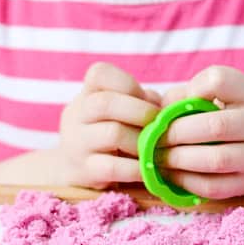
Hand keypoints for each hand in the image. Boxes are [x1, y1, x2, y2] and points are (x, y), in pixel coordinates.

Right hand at [56, 63, 160, 188]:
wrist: (75, 168)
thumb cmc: (108, 132)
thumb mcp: (121, 110)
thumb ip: (143, 102)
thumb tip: (168, 108)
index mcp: (87, 93)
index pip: (100, 73)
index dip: (129, 84)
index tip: (146, 100)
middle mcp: (76, 115)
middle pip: (106, 103)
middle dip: (141, 112)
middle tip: (159, 125)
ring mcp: (77, 144)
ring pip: (113, 134)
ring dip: (142, 142)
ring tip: (154, 148)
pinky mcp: (84, 171)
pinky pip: (113, 168)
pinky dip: (137, 168)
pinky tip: (147, 169)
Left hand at [156, 66, 243, 199]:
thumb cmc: (243, 117)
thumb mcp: (231, 95)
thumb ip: (192, 93)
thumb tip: (157, 110)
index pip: (221, 80)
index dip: (192, 89)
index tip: (177, 102)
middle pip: (215, 126)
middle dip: (177, 132)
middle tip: (154, 137)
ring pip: (216, 160)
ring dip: (179, 160)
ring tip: (159, 157)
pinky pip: (216, 186)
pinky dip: (188, 182)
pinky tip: (173, 175)